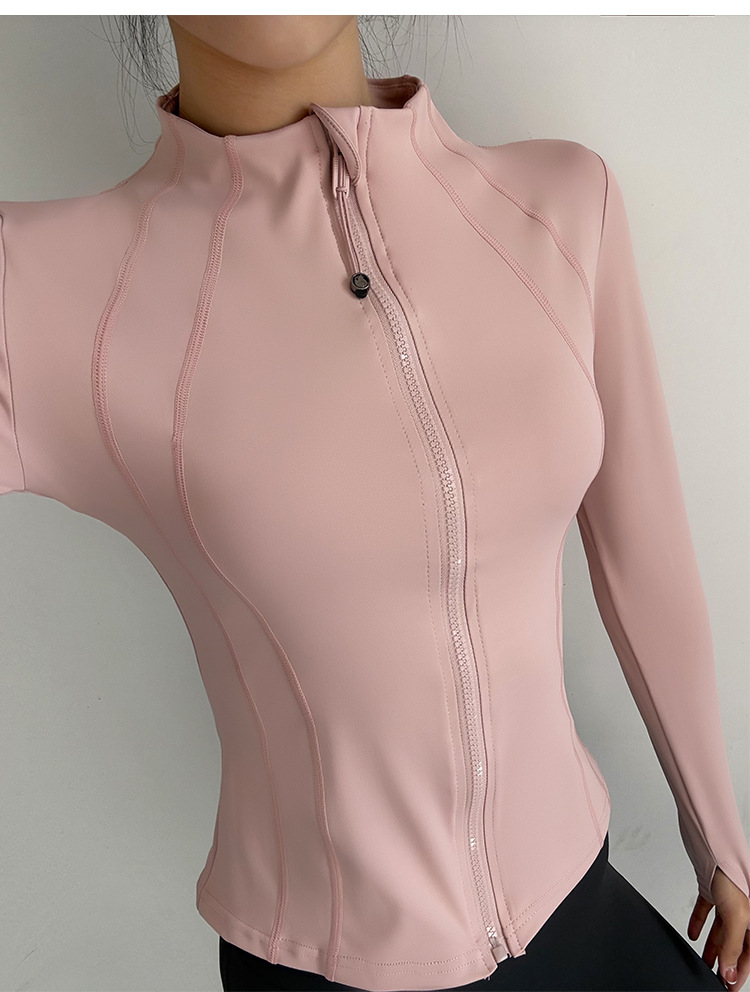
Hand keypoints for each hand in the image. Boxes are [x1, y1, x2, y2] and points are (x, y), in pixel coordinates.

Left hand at [688, 867, 749, 989]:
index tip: (729, 986)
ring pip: (722, 930)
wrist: (711, 841)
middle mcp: (745, 910)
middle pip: (737, 943)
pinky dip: (699, 923)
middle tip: (716, 977)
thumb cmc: (729, 870)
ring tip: (704, 960)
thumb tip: (730, 971)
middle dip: (727, 961)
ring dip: (712, 946)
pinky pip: (707, 911)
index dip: (740, 972)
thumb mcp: (737, 914)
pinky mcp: (712, 889)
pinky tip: (693, 934)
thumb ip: (733, 945)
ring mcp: (728, 899)